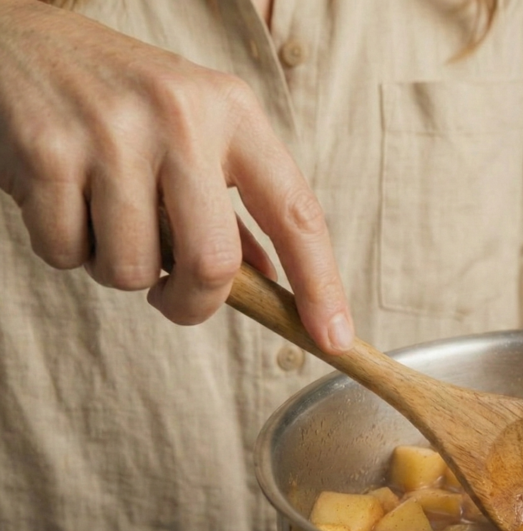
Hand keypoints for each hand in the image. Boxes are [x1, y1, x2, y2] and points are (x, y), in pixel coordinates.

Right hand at [0, 0, 353, 351]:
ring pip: (134, 270)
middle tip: (171, 296)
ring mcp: (114, 132)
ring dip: (117, 268)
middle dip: (192, 304)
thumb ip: (234, 203)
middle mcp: (183, 116)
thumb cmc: (122, 102)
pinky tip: (60, 198)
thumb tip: (270, 279)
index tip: (336, 338)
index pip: (297, 213)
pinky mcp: (49, 151)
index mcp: (234, 112)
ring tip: (103, 216)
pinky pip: (67, 253)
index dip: (321, 285)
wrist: (17, 43)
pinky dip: (64, 248)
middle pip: (213, 263)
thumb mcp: (196, 130)